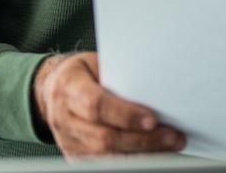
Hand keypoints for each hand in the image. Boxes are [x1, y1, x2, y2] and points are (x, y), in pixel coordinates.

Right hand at [33, 52, 184, 156]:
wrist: (53, 89)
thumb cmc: (82, 73)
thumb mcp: (96, 63)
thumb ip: (119, 76)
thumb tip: (155, 89)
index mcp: (68, 87)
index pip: (95, 105)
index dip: (125, 114)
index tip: (153, 119)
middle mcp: (63, 117)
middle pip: (103, 137)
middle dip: (142, 140)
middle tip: (172, 136)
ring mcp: (67, 140)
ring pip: (105, 156)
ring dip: (141, 154)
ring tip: (168, 146)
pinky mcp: (74, 157)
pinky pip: (103, 164)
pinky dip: (131, 161)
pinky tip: (151, 155)